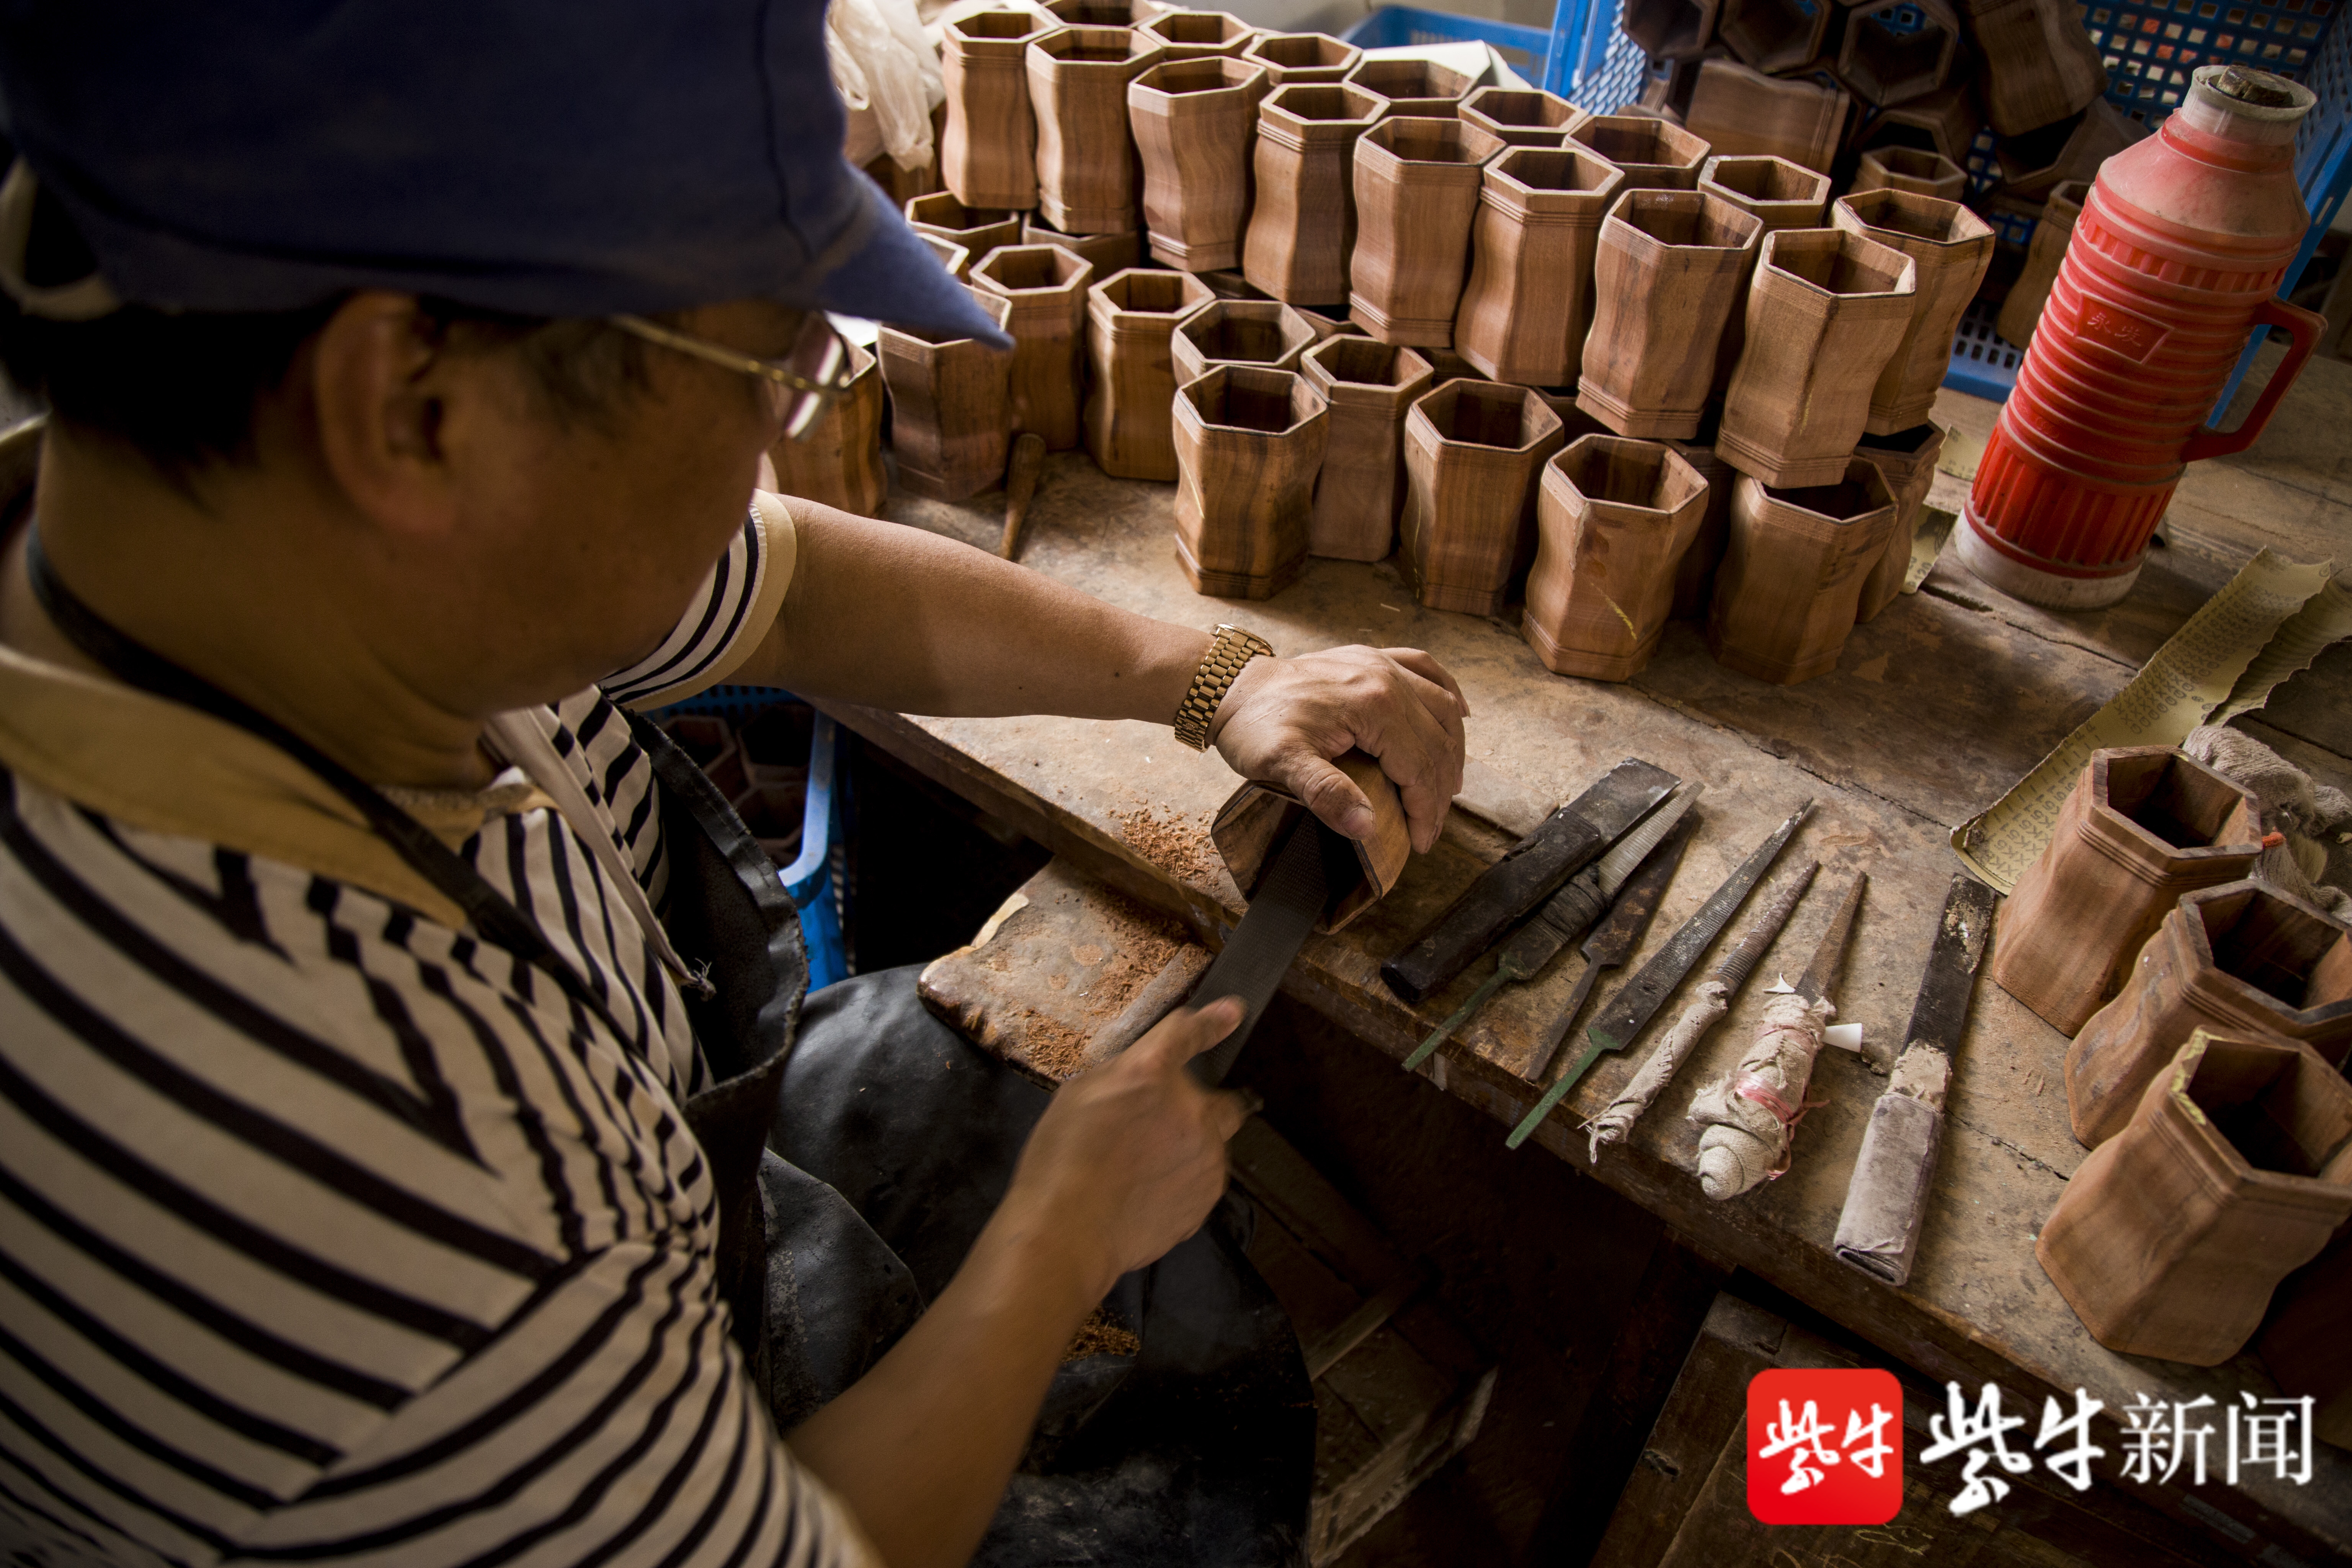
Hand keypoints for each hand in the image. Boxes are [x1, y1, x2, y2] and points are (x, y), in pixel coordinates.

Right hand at [1000, 998, 1251, 1293]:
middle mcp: (1190, 1109)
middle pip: (1221, 1100)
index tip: (1232, 1012)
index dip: (1211, 1022)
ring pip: (1214, 1143)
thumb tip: (1148, 1065)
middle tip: (1163, 1130)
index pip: (1188, 1033)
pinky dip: (1185, 1180)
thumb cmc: (1060, 1160)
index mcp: (1151, 1073)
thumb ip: (1123, 1072)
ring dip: (1191, 1147)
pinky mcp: (1207, 1196)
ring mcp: (1206, 1156)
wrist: (1069, 1231)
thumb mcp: (1078, 1095)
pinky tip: (1147, 1193)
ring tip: (1143, 1171)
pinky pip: (1204, 1178)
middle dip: (1202, 1110)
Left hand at [1209, 645, 1467, 853]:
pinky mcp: (1372, 658)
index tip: (1422, 841)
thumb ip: (1326, 793)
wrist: (1231, 687)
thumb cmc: (1254, 726)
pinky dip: (1447, 693)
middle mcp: (1386, 678)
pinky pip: (1426, 669)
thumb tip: (1368, 827)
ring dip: (1451, 749)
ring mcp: (1381, 663)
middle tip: (1431, 826)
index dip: (1425, 809)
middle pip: (1436, 741)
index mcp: (1374, 704)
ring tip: (1448, 788)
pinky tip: (1459, 713)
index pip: (1420, 766)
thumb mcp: (1281, 765)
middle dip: (1439, 790)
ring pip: (1441, 708)